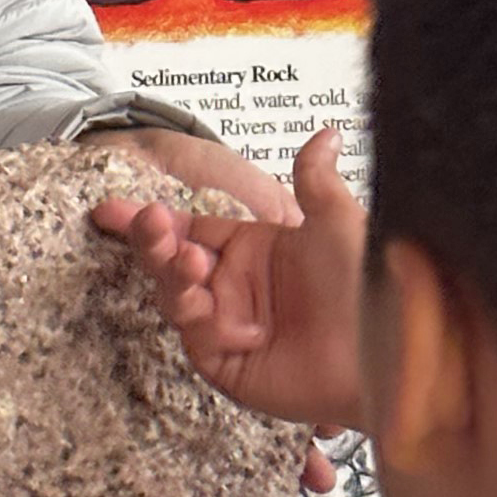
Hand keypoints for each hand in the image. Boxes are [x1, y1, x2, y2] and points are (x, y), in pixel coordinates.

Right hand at [94, 128, 366, 439]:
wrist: (386, 350)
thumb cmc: (370, 287)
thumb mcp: (339, 222)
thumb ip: (316, 180)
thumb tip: (326, 133)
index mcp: (254, 249)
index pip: (189, 227)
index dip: (150, 219)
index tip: (110, 208)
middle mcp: (236, 287)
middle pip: (172, 259)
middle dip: (154, 241)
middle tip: (149, 223)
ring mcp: (229, 325)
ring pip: (176, 295)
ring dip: (173, 274)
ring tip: (188, 260)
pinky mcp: (228, 363)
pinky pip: (198, 336)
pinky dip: (205, 321)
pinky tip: (225, 315)